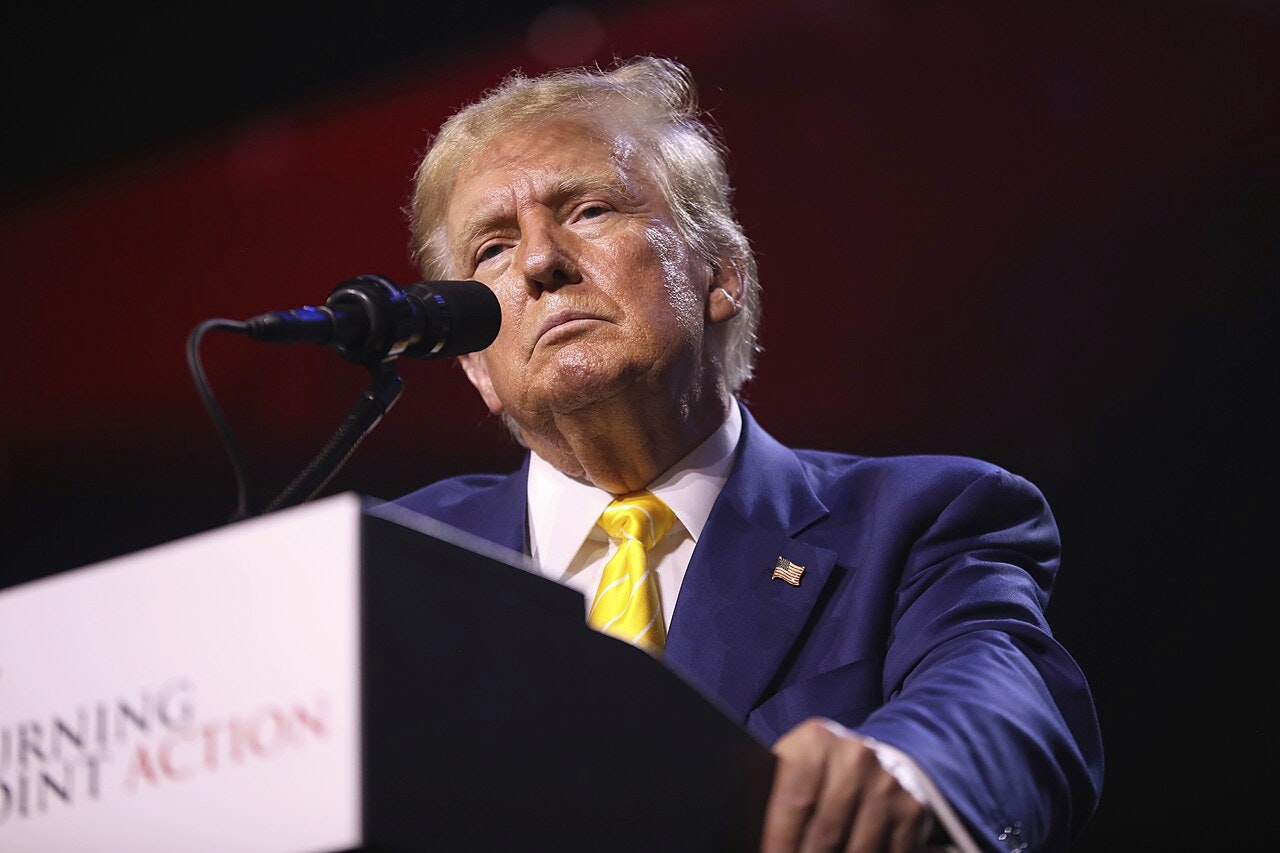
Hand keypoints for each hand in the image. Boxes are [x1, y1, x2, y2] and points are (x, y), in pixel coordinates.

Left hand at [761, 718, 932, 852]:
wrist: (867, 761)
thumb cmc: (813, 774)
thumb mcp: (791, 769)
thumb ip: (773, 793)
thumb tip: (747, 835)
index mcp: (815, 741)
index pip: (795, 801)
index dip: (780, 840)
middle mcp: (855, 756)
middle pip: (825, 832)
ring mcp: (887, 782)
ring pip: (858, 849)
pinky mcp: (911, 808)